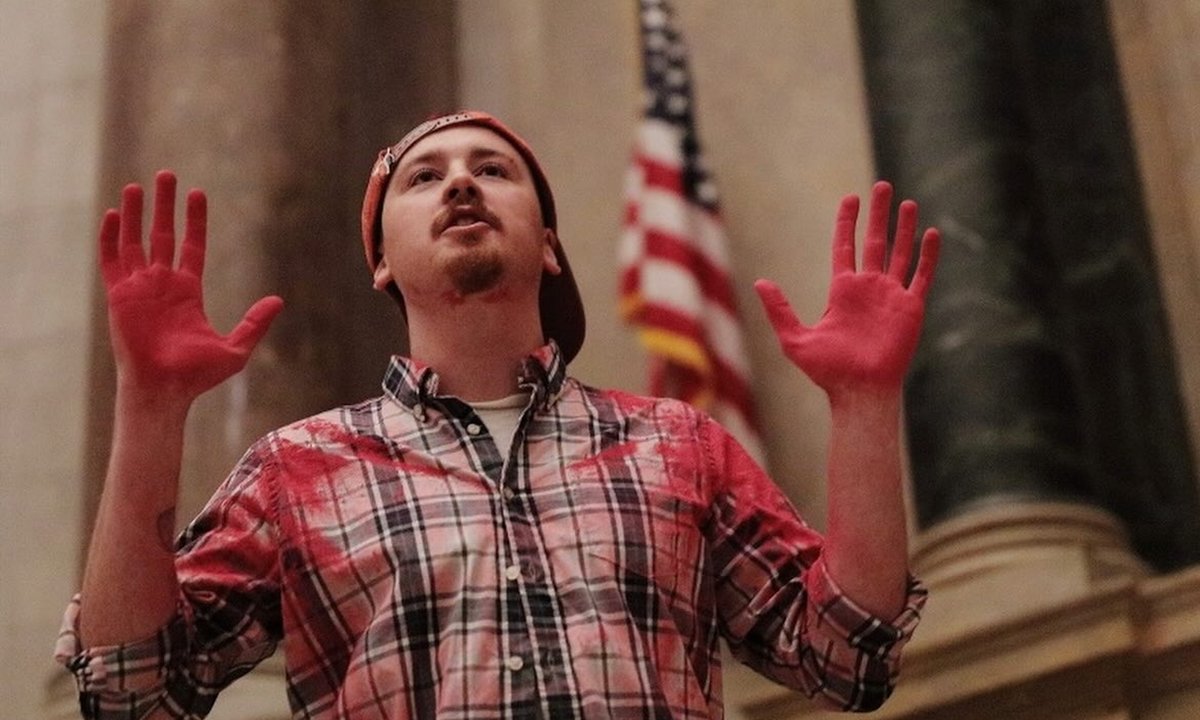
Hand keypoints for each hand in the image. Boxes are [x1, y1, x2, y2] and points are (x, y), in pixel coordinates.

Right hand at [100, 170, 282, 402]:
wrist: (165, 389)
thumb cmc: (197, 375)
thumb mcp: (235, 347)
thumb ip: (255, 322)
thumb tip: (279, 300)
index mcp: (188, 292)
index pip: (192, 246)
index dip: (194, 220)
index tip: (197, 194)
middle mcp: (162, 285)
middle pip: (162, 235)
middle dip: (165, 205)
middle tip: (167, 175)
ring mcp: (140, 288)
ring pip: (135, 242)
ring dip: (136, 214)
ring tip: (138, 185)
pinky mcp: (119, 296)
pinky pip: (112, 261)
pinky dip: (111, 238)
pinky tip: (114, 214)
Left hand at [755, 181, 938, 400]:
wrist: (859, 390)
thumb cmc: (828, 372)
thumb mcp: (795, 338)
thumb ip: (779, 309)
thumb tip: (760, 282)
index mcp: (843, 291)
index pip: (845, 247)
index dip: (847, 222)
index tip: (850, 198)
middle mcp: (868, 289)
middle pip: (875, 242)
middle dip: (878, 214)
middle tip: (882, 186)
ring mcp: (891, 296)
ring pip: (900, 253)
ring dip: (905, 228)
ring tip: (908, 202)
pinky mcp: (910, 308)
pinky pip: (922, 276)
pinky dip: (927, 255)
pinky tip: (931, 233)